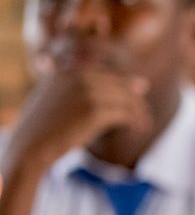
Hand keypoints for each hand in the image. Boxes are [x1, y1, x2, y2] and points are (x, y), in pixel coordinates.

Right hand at [1, 54, 150, 174]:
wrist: (31, 144)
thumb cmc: (46, 126)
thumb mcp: (59, 98)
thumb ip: (82, 88)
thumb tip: (117, 83)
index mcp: (72, 70)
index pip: (112, 74)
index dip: (128, 85)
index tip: (141, 94)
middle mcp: (81, 76)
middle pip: (123, 85)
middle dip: (137, 102)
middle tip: (144, 118)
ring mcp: (88, 91)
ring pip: (128, 99)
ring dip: (140, 114)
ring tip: (143, 126)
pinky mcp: (95, 110)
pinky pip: (126, 113)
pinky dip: (136, 122)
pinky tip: (138, 130)